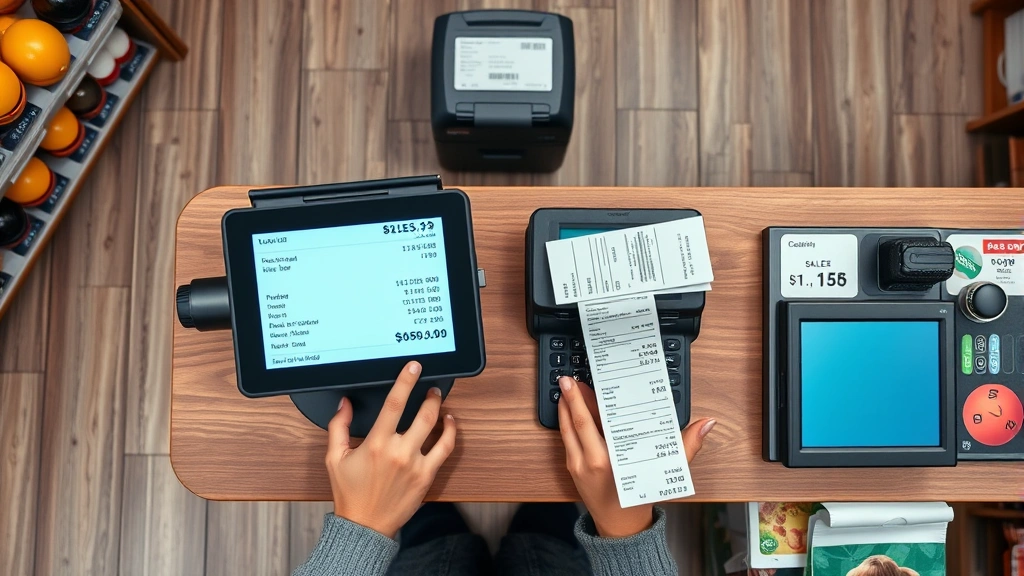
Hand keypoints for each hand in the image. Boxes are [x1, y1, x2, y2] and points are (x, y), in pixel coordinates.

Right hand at [325, 361, 455, 537]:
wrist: (364, 526)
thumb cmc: (350, 494)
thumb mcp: (335, 458)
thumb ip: (339, 427)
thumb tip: (345, 404)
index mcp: (376, 444)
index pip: (394, 404)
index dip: (405, 381)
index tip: (413, 367)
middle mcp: (398, 452)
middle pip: (422, 413)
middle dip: (430, 395)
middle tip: (430, 386)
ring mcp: (415, 465)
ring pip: (436, 428)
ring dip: (439, 409)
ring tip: (438, 400)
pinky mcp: (426, 477)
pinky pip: (445, 449)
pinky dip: (450, 432)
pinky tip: (448, 423)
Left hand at [557, 376, 714, 537]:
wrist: (620, 526)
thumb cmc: (641, 499)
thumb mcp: (665, 471)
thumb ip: (686, 446)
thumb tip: (705, 424)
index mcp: (610, 460)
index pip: (595, 423)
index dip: (586, 401)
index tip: (585, 383)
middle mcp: (589, 462)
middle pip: (576, 423)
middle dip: (572, 398)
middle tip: (568, 379)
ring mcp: (577, 466)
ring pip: (566, 431)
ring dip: (565, 408)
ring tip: (566, 388)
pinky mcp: (571, 469)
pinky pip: (566, 441)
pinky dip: (566, 423)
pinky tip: (569, 410)